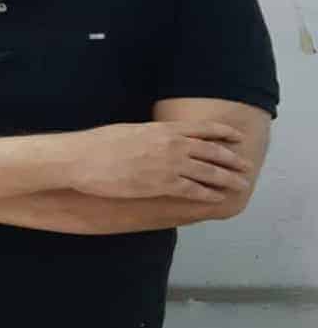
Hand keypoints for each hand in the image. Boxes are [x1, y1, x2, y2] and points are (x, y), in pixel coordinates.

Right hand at [65, 121, 251, 201]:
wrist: (82, 159)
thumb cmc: (97, 145)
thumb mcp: (128, 130)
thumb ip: (148, 134)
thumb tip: (154, 137)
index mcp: (163, 129)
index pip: (203, 129)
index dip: (223, 134)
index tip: (236, 138)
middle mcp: (172, 144)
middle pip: (212, 151)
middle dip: (232, 159)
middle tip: (245, 165)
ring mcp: (169, 164)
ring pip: (209, 172)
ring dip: (228, 178)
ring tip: (240, 184)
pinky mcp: (162, 184)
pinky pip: (194, 189)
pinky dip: (209, 194)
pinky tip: (218, 198)